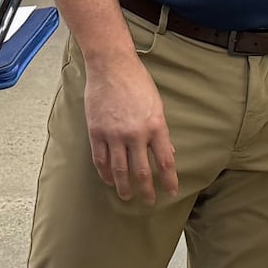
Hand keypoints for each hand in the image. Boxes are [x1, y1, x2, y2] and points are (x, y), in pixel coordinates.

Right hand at [85, 49, 178, 202]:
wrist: (111, 66)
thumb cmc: (138, 82)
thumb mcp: (157, 105)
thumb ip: (162, 131)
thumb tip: (169, 153)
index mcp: (155, 126)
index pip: (165, 161)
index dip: (169, 180)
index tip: (171, 192)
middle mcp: (136, 134)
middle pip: (142, 171)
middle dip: (146, 190)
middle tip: (149, 201)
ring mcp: (114, 134)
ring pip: (119, 169)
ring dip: (124, 186)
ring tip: (127, 196)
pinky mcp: (96, 131)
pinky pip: (100, 159)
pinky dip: (105, 173)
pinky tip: (109, 180)